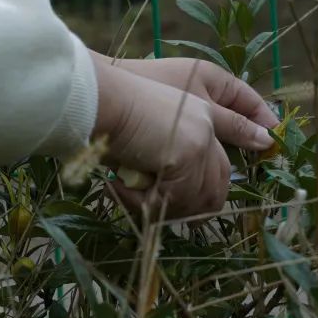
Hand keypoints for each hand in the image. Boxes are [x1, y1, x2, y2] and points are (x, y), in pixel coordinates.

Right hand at [91, 58, 271, 218]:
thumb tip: (165, 201)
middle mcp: (208, 127)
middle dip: (188, 211)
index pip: (219, 170)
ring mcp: (202, 139)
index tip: (187, 218)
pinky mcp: (189, 153)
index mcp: (202, 119)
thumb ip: (165, 164)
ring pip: (196, 200)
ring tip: (127, 194)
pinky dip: (144, 202)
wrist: (99, 99)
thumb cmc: (109, 117)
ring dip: (161, 208)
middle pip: (216, 189)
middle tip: (156, 214)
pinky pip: (173, 198)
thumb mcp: (146, 141)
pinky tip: (120, 186)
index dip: (202, 197)